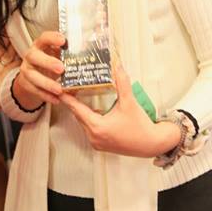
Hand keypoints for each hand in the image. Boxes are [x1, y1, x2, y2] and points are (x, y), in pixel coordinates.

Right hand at [14, 30, 65, 108]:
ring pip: (33, 76)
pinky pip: (34, 90)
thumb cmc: (50, 62)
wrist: (34, 75)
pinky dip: (46, 95)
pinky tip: (56, 99)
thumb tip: (89, 56)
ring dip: (47, 83)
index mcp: (40, 45)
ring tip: (59, 89)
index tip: (63, 41)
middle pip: (34, 56)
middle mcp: (31, 56)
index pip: (43, 38)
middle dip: (47, 62)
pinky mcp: (25, 83)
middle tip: (61, 69)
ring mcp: (27, 70)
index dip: (52, 38)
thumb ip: (70, 56)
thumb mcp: (58, 56)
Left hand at [60, 65, 179, 157]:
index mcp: (97, 127)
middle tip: (69, 88)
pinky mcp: (102, 145)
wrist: (152, 144)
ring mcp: (97, 142)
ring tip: (78, 96)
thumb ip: (122, 83)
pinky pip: (90, 129)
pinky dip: (90, 119)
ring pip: (84, 123)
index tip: (59, 88)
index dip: (68, 98)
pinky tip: (93, 110)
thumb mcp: (130, 102)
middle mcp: (93, 137)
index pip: (77, 109)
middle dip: (74, 102)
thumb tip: (117, 66)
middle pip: (79, 116)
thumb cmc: (140, 126)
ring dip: (82, 111)